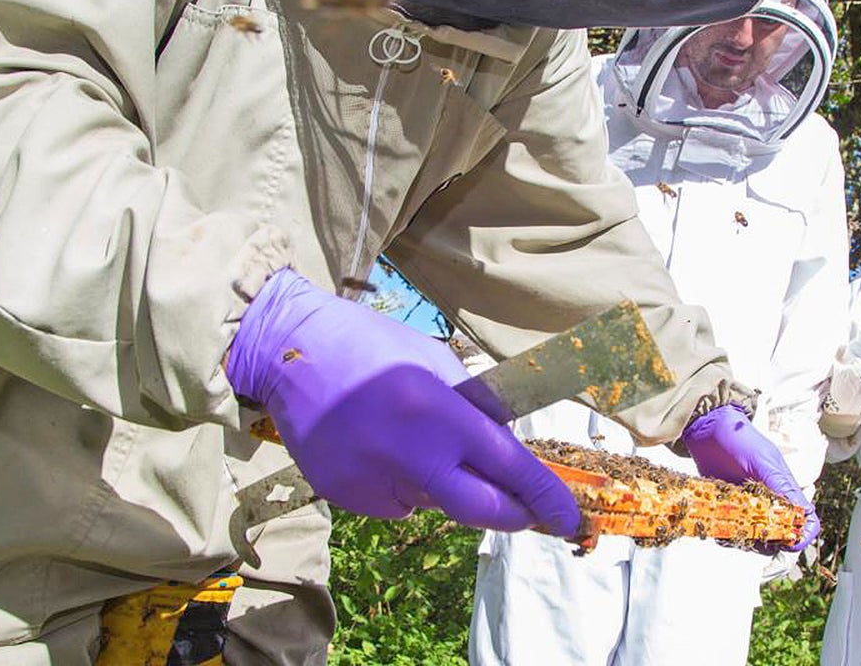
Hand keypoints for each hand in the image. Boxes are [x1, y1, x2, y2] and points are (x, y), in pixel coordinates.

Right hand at [227, 268, 579, 536]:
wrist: (291, 349)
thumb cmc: (372, 345)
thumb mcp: (435, 363)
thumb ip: (472, 409)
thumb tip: (508, 447)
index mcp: (438, 412)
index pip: (507, 466)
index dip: (544, 496)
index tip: (569, 516)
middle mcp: (408, 454)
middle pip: (479, 510)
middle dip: (513, 515)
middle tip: (529, 513)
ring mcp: (372, 480)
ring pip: (432, 501)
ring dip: (441, 481)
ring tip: (408, 435)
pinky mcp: (344, 494)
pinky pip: (393, 500)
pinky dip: (400, 482)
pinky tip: (376, 445)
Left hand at [680, 404, 819, 552]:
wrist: (707, 428)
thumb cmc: (738, 438)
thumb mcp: (762, 460)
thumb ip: (779, 484)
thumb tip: (802, 511)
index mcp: (785, 489)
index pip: (805, 520)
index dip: (802, 535)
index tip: (787, 542)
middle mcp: (770, 500)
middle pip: (780, 535)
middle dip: (768, 542)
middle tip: (750, 536)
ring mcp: (750, 504)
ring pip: (757, 535)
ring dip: (747, 540)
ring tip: (731, 532)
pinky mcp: (730, 505)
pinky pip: (734, 529)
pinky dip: (728, 534)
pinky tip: (718, 528)